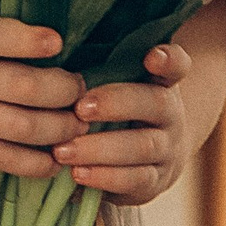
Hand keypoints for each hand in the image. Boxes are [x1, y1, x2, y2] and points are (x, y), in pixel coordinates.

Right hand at [0, 13, 83, 172]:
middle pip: (24, 87)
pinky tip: (51, 162)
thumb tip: (52, 49)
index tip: (56, 43)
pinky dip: (33, 163)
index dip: (28, 40)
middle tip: (83, 94)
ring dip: (59, 130)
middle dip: (66, 93)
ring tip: (77, 127)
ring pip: (20, 127)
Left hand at [56, 7, 225, 206]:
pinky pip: (135, 181)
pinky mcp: (154, 181)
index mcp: (162, 82)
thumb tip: (48, 43)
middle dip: (118, 104)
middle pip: (155, 104)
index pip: (177, 65)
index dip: (168, 60)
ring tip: (63, 150)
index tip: (151, 56)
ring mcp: (167, 149)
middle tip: (81, 107)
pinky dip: (105, 178)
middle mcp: (170, 113)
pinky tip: (77, 174)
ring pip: (142, 147)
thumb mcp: (115, 84)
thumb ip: (98, 67)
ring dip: (100, 148)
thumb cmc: (117, 109)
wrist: (152, 157)